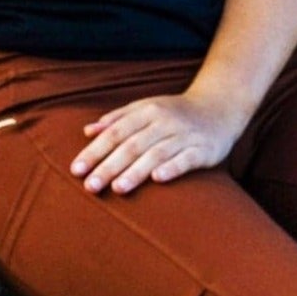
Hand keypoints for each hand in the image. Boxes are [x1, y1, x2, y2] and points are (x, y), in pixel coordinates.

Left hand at [71, 91, 247, 194]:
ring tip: (118, 188)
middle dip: (109, 166)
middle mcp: (164, 121)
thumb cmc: (176, 112)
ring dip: (136, 171)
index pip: (115, 132)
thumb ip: (117, 120)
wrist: (220, 106)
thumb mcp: (146, 109)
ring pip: (157, 153)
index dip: (95, 151)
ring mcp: (185, 134)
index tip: (76, 170)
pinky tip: (158, 179)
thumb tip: (87, 131)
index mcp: (147, 111)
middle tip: (90, 187)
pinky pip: (186, 159)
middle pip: (132, 145)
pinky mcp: (204, 148)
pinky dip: (172, 167)